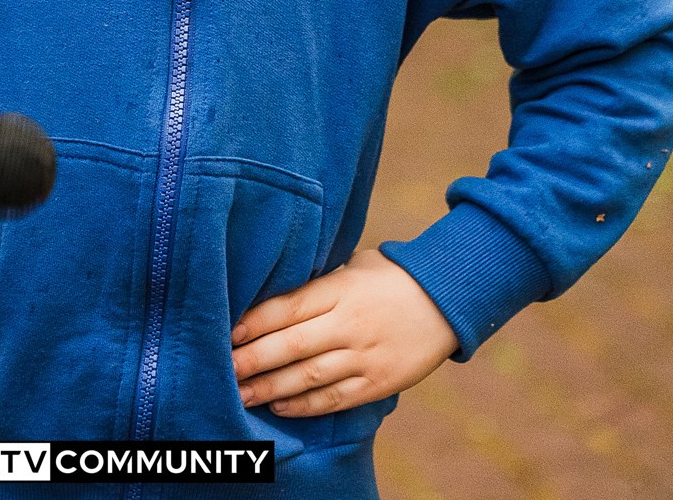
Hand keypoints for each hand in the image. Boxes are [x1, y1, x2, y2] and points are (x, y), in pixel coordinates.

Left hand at [230, 248, 458, 416]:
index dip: (253, 322)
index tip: (225, 333)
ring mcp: (365, 355)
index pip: (286, 307)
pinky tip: (280, 407)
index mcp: (340, 290)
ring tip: (241, 395)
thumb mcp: (355, 265)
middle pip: (291, 345)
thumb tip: (274, 293)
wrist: (450, 299)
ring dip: (271, 388)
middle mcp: (349, 323)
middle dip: (252, 359)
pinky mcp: (379, 381)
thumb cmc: (393, 277)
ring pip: (310, 376)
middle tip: (222, 370)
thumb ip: (319, 282)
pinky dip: (306, 405)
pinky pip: (336, 398)